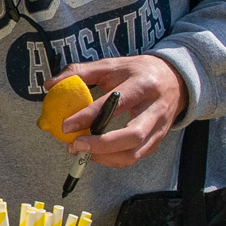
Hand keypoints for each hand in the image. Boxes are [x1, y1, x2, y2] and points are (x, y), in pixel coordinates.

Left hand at [52, 55, 186, 168]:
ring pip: (134, 153)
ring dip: (104, 157)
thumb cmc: (138, 72)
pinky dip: (112, 160)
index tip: (66, 125)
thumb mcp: (111, 65)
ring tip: (80, 151)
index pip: (116, 104)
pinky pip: (135, 158)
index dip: (89, 116)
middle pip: (132, 136)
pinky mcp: (158, 141)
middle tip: (74, 145)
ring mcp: (159, 129)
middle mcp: (155, 109)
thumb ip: (80, 72)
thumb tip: (49, 85)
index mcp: (142, 85)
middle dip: (100, 145)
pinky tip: (95, 153)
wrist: (176, 79)